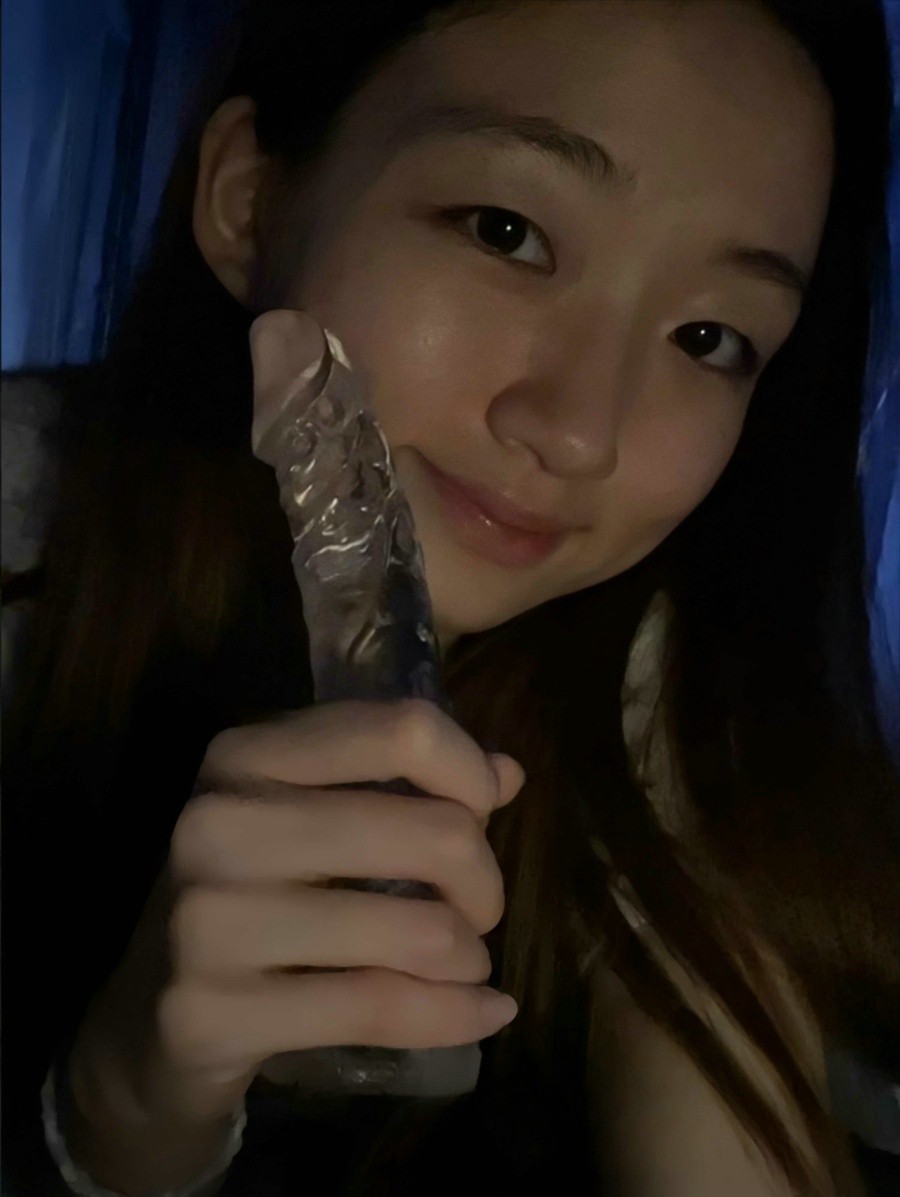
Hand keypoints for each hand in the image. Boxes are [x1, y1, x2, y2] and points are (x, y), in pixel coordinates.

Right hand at [69, 699, 524, 1126]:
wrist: (146, 1020)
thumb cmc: (251, 897)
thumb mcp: (313, 820)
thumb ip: (405, 785)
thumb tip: (509, 773)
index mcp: (247, 753)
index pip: (403, 729)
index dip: (468, 773)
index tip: (482, 815)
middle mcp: (218, 821)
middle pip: (433, 832)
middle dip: (484, 882)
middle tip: (476, 911)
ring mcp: (207, 920)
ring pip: (419, 930)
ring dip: (468, 956)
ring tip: (462, 963)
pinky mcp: (211, 1012)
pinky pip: (380, 1009)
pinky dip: (455, 1015)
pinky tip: (484, 1012)